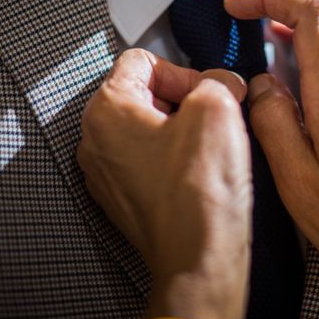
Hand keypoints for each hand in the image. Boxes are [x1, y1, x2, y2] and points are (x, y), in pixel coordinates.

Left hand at [77, 49, 251, 318]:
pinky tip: (198, 171)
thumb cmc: (196, 193)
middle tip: (214, 116)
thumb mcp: (217, 109)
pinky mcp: (124, 198)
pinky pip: (148, 161)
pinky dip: (173, 158)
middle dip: (183, 100)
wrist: (197, 258)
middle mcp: (96, 140)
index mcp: (107, 110)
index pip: (143, 60)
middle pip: (143, 94)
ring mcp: (107, 173)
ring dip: (180, 129)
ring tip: (209, 146)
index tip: (208, 91)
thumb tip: (222, 83)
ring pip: (147, 129)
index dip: (183, 70)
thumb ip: (217, 79)